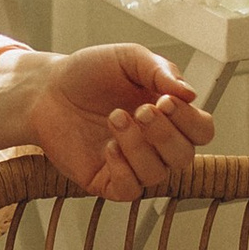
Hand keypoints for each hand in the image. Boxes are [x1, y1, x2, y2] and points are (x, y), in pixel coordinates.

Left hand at [23, 45, 214, 199]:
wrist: (47, 89)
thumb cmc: (89, 73)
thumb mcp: (128, 58)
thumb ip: (161, 70)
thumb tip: (189, 93)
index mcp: (168, 115)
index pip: (201, 131)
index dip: (189, 120)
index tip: (165, 100)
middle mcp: (155, 143)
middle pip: (184, 156)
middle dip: (164, 134)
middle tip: (142, 111)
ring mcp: (132, 164)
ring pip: (157, 174)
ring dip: (138, 146)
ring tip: (115, 118)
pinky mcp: (107, 180)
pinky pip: (130, 190)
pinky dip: (123, 170)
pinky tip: (108, 147)